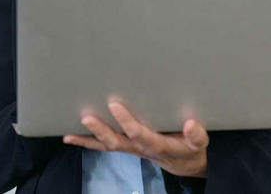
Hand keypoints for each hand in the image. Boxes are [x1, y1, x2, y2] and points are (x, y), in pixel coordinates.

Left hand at [63, 102, 208, 177]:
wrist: (185, 164)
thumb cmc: (191, 149)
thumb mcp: (200, 144)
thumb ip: (196, 135)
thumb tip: (190, 124)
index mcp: (159, 145)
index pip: (140, 134)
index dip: (127, 122)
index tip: (115, 105)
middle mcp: (141, 148)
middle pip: (117, 142)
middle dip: (101, 131)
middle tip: (87, 118)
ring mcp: (132, 149)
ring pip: (107, 146)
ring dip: (89, 139)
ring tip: (70, 133)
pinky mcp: (128, 146)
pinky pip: (105, 146)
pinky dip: (88, 142)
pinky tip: (71, 137)